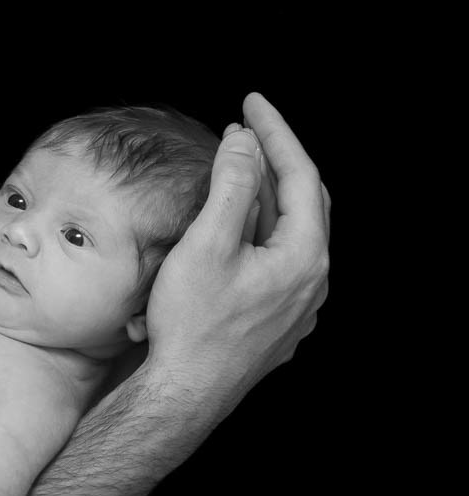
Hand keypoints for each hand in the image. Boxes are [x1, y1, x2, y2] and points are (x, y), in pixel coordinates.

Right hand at [144, 92, 330, 412]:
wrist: (184, 394)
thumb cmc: (192, 324)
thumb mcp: (207, 244)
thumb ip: (230, 186)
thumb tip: (243, 141)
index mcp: (304, 258)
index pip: (300, 175)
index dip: (277, 132)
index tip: (251, 101)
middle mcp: (312, 282)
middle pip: (303, 201)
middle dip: (276, 158)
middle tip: (247, 126)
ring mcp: (297, 305)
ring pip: (289, 232)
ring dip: (265, 194)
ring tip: (235, 165)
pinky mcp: (277, 321)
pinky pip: (277, 258)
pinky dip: (259, 226)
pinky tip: (234, 223)